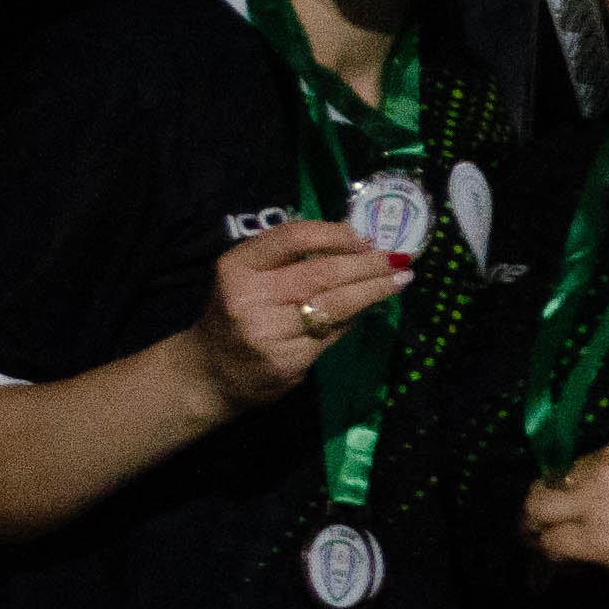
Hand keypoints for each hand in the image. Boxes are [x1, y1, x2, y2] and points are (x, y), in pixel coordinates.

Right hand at [188, 219, 416, 414]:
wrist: (209, 373)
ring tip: (399, 280)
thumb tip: (354, 245)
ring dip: (374, 291)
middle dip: (367, 265)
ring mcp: (269, 335)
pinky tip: (368, 310)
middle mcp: (249, 299)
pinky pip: (332, 335)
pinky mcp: (288, 364)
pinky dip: (354, 319)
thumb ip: (287, 259)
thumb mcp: (246, 276)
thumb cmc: (235, 314)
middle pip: (322, 274)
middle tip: (398, 259)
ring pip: (336, 307)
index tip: (365, 237)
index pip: (292, 238)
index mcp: (236, 268)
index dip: (334, 234)